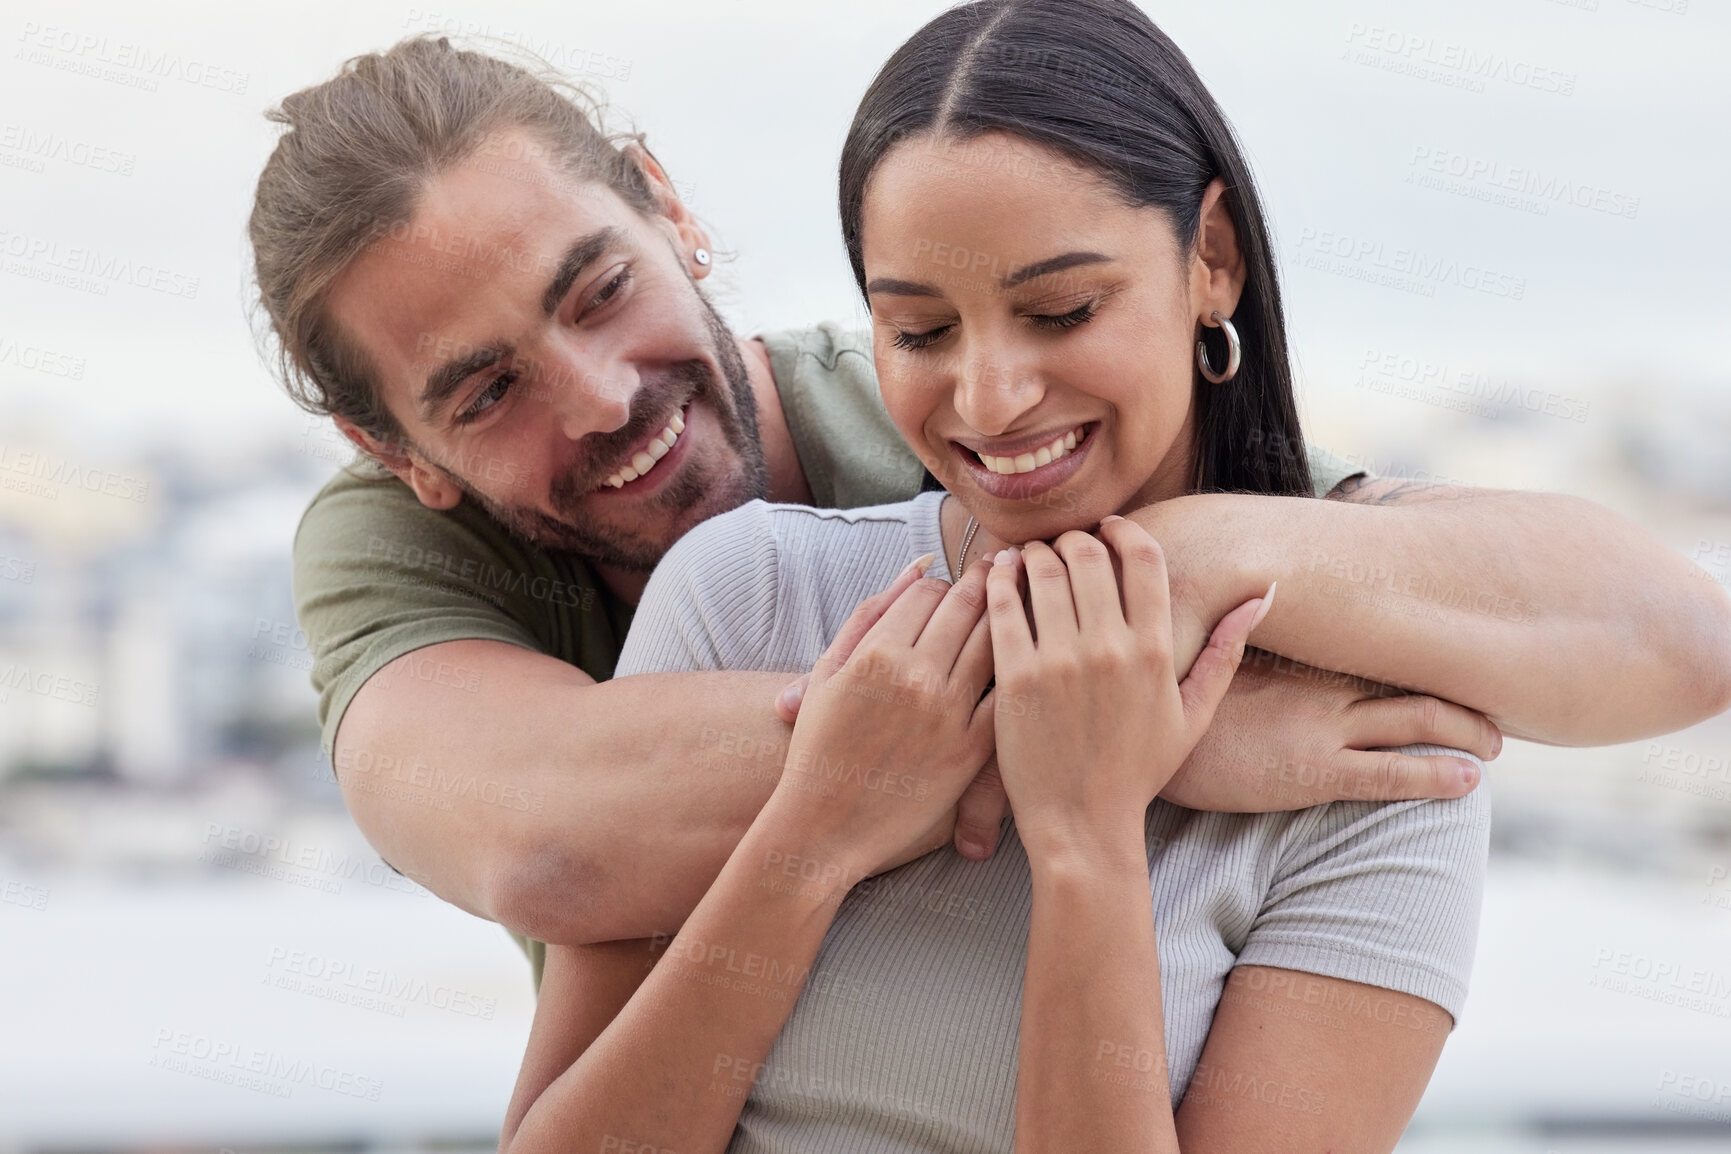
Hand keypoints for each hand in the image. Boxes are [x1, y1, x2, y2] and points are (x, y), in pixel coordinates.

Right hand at [763, 556, 997, 882]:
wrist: (823, 828)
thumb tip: (920, 565)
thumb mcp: (828, 671)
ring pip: (996, 642)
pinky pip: (1005, 693)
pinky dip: (1016, 670)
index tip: (952, 587)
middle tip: (1001, 574)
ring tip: (1015, 610)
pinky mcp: (971, 751)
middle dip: (986, 583)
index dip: (943, 583)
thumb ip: (871, 613)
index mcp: (876, 653)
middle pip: (967, 606)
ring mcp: (947, 715)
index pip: (928, 591)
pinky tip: (1022, 663)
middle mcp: (915, 677)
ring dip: (1009, 618)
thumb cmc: (819, 746)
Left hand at [985, 518, 1270, 859]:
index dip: (1125, 530)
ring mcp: (1060, 662)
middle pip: (1088, 553)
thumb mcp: (1194, 714)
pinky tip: (1000, 575)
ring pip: (1044, 571)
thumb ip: (1227, 651)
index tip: (1110, 528)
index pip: (1143, 557)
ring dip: (1037, 553)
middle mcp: (1109, 649)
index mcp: (1153, 651)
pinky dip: (1000, 578)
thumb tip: (1263, 594)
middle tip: (1065, 546)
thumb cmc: (1138, 770)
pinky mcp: (1017, 678)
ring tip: (1032, 558)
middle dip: (1076, 538)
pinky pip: (1005, 605)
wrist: (1083, 822)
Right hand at [1158, 651, 1498, 810]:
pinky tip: (1470, 781)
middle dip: (1461, 696)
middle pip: (1412, 679)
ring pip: (1418, 720)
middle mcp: (1318, 686)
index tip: (1449, 651)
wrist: (1134, 743)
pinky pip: (1392, 773)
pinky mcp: (1313, 771)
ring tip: (1494, 745)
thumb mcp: (1204, 659)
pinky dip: (1439, 775)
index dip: (1419, 650)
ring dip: (1467, 732)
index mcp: (1296, 658)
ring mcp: (1320, 728)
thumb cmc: (1163, 706)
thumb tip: (1260, 596)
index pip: (1375, 644)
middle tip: (1492, 711)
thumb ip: (1239, 634)